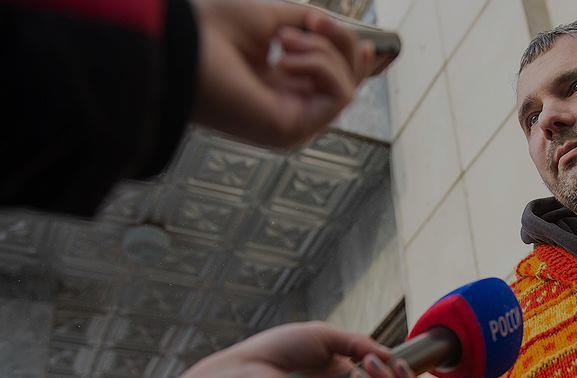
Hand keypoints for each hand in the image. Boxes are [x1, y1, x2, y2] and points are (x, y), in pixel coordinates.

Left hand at [190, 0, 374, 147]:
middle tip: (315, 22)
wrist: (181, 48)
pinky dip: (319, 66)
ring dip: (323, 52)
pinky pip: (339, 95)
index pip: (332, 83)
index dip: (352, 62)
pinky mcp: (293, 131)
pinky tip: (285, 58)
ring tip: (284, 41)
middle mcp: (288, 109)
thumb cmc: (211, 32)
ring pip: (347, 87)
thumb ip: (308, 25)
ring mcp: (292, 124)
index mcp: (280, 87)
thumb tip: (339, 33)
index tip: (365, 42)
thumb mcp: (272, 18)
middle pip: (347, 84)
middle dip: (342, 46)